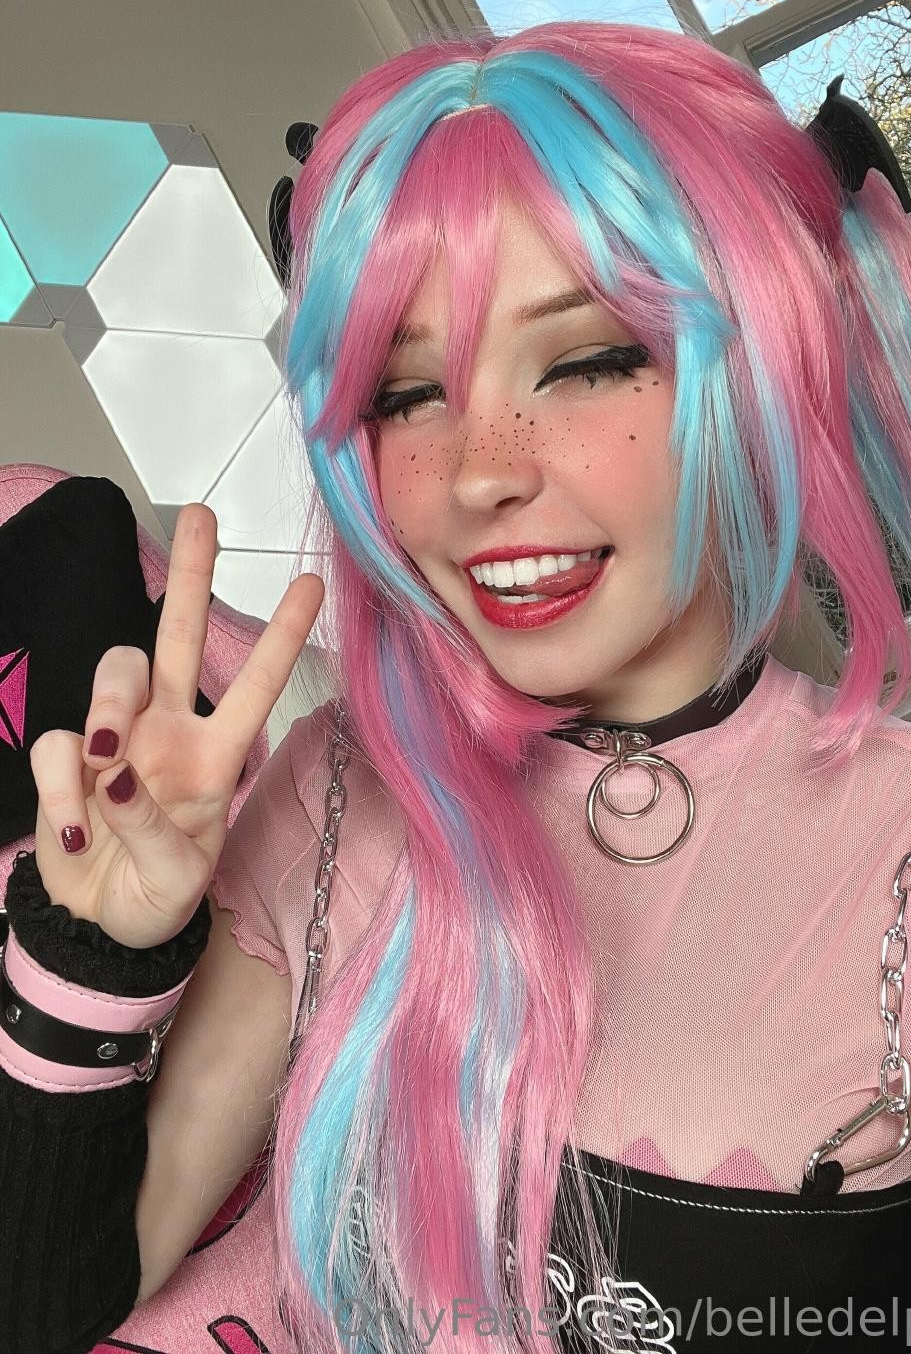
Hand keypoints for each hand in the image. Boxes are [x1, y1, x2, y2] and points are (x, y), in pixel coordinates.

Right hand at [29, 503, 324, 948]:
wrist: (99, 930)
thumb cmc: (158, 897)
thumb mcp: (177, 878)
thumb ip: (152, 826)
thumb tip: (117, 773)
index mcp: (216, 755)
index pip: (255, 685)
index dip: (282, 636)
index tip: (312, 583)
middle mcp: (169, 732)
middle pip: (177, 636)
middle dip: (190, 576)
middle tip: (200, 517)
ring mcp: (117, 740)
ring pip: (115, 670)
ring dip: (108, 702)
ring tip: (106, 760)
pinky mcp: (68, 759)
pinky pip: (60, 743)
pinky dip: (64, 785)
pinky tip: (78, 830)